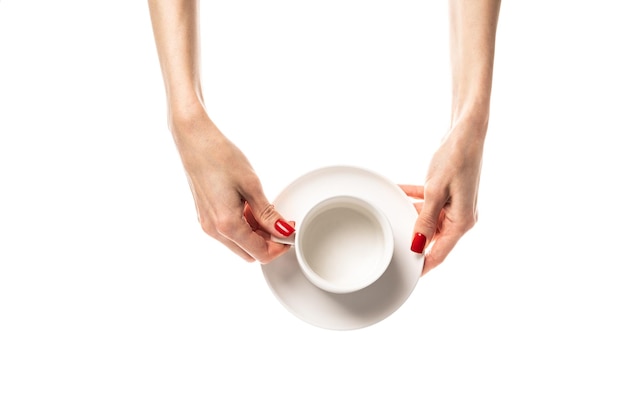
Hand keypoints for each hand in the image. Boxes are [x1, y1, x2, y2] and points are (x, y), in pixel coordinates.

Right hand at [171, 109, 293, 263]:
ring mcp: (207, 224)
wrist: (194, 139)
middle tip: (279, 222)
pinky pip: (228, 232)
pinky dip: (243, 226)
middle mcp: (213, 230)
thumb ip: (268, 214)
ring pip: (239, 244)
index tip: (289, 232)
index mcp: (226, 225)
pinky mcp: (204, 216)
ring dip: (255, 234)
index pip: (259, 253)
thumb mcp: (252, 185)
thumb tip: (284, 231)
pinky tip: (249, 207)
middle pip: (248, 253)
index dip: (279, 247)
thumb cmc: (220, 156)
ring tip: (263, 209)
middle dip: (268, 242)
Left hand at [402, 119, 484, 275]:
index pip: (439, 253)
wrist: (467, 131)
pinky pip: (429, 203)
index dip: (422, 266)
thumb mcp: (435, 191)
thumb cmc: (456, 158)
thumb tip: (417, 244)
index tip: (406, 276)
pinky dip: (414, 199)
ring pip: (428, 220)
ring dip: (410, 216)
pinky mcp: (450, 194)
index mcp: (462, 222)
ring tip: (391, 215)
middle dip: (413, 240)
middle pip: (433, 239)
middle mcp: (461, 217)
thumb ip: (425, 220)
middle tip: (391, 245)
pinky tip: (398, 193)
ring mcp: (456, 206)